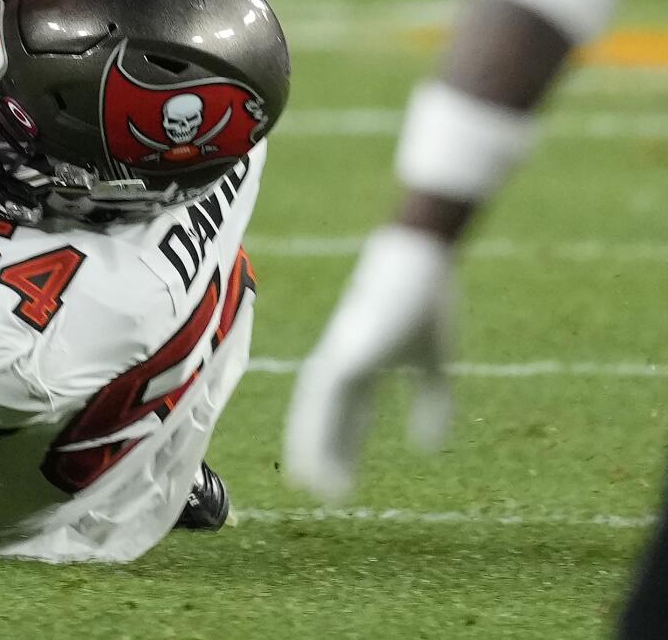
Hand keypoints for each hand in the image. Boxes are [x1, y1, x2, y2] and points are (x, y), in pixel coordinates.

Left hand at [283, 225, 455, 500]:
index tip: (340, 480)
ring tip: (312, 481)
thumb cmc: (426, 299)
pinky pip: (326, 392)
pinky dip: (319, 420)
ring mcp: (341, 352)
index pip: (349, 414)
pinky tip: (319, 442)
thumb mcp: (435, 360)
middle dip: (322, 452)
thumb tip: (428, 448)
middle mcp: (342, 358)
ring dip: (313, 444)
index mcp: (362, 361)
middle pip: (324, 415)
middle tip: (320, 491)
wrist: (422, 256)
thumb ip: (431, 400)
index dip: (345, 447)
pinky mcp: (347, 347)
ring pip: (316, 408)